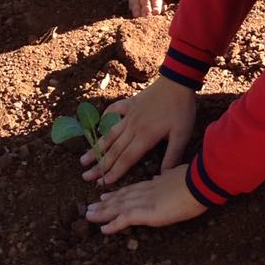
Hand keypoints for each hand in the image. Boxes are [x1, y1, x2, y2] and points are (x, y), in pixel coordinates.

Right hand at [81, 76, 195, 184]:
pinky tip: (98, 125)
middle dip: (99, 165)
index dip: (114, 172)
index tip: (103, 183)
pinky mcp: (130, 103)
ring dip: (96, 148)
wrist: (177, 81)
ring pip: (109, 134)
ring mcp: (129, 114)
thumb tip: (163, 176)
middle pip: (113, 150)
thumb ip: (172, 155)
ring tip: (83, 159)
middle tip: (86, 177)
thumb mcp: (182, 134)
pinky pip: (113, 111)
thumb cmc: (181, 109)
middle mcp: (133, 127)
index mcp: (145, 137)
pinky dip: (105, 118)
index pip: (126, 159)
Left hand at [86, 164, 206, 232]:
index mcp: (153, 184)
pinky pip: (125, 219)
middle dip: (104, 204)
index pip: (130, 189)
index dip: (117, 193)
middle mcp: (145, 192)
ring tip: (89, 216)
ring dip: (102, 213)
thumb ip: (167, 179)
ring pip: (118, 207)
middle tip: (90, 208)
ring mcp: (144, 201)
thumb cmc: (195, 180)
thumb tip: (161, 178)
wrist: (200, 183)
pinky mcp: (146, 212)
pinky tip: (103, 230)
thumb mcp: (178, 176)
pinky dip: (113, 224)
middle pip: (120, 198)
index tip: (105, 195)